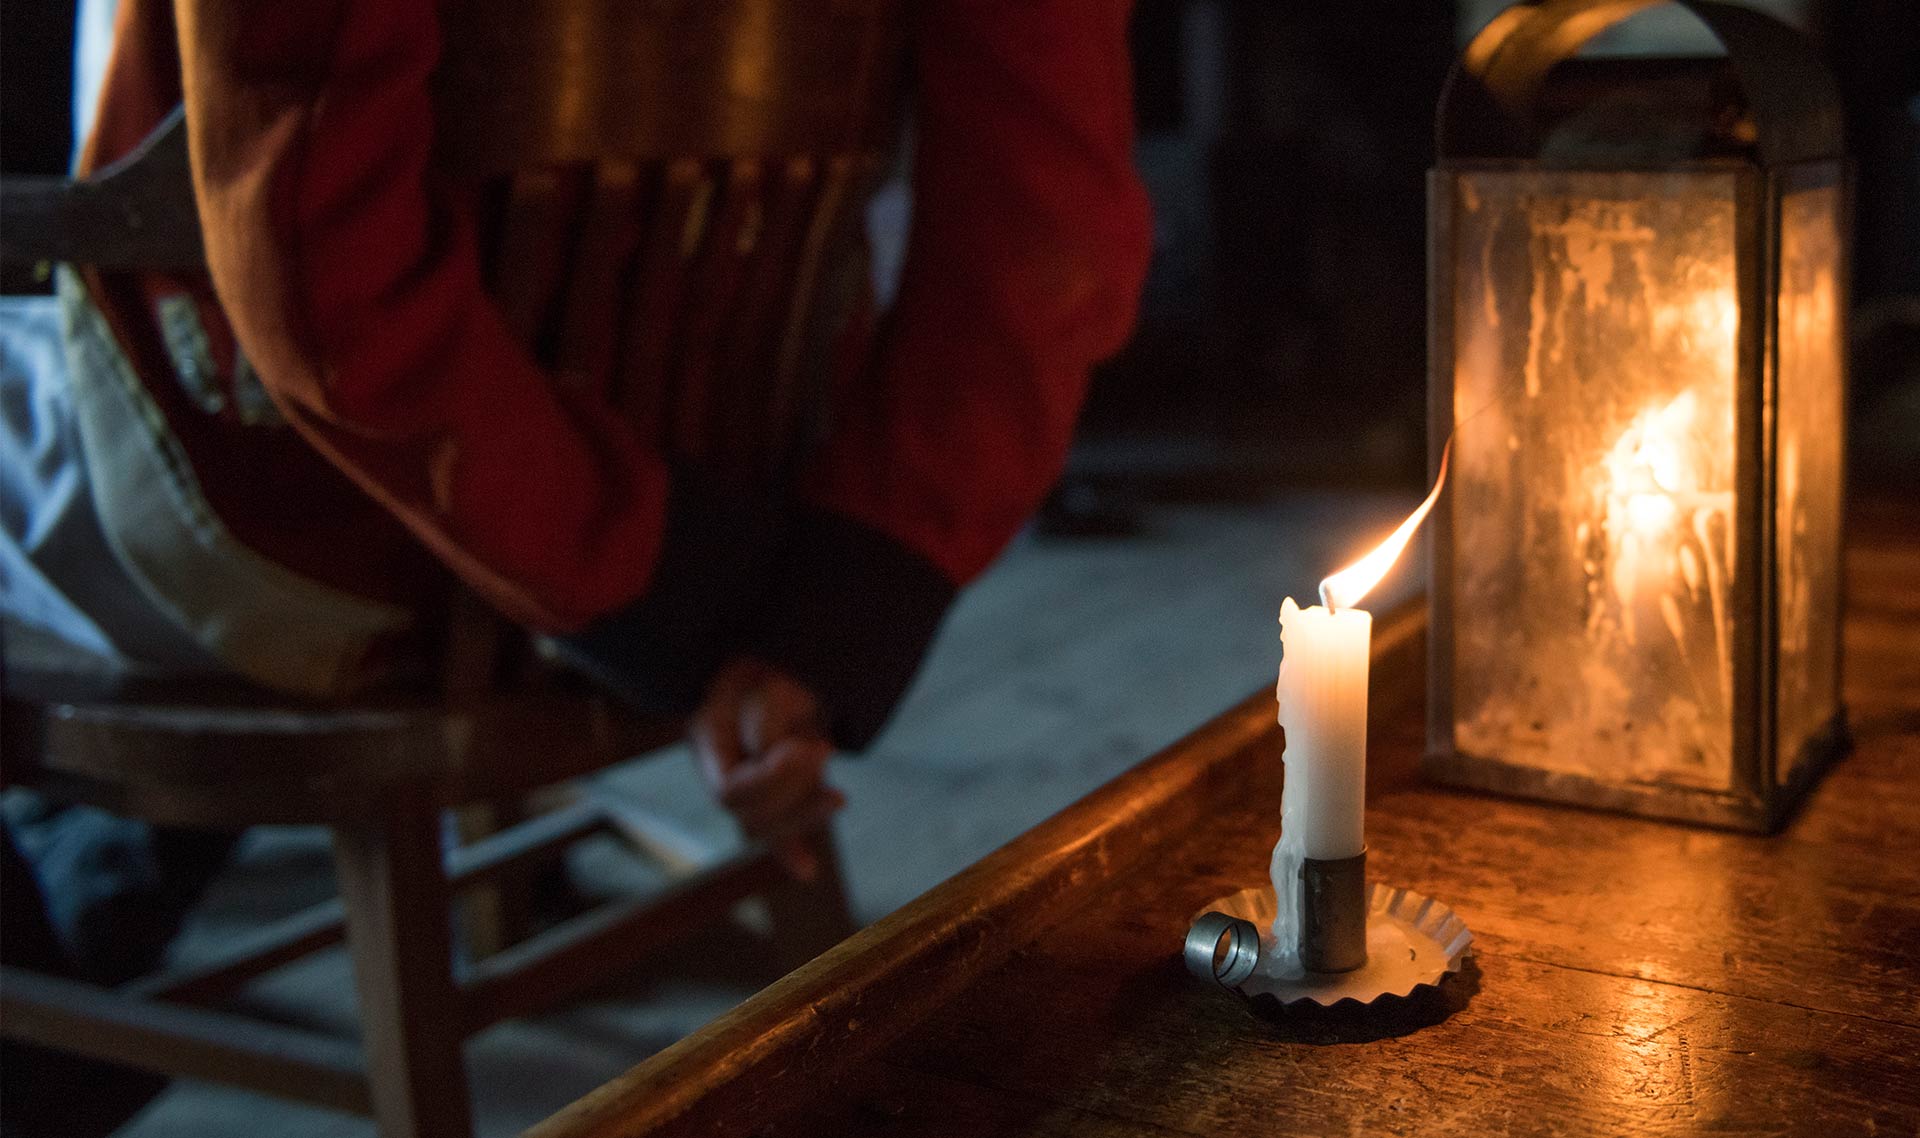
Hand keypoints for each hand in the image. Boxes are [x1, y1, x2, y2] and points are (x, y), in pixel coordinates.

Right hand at [691, 659, 844, 879]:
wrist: (778, 649)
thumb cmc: (772, 655)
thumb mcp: (769, 676)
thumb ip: (767, 716)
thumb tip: (774, 756)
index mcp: (707, 737)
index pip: (731, 792)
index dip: (772, 780)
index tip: (806, 747)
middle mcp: (719, 766)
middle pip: (752, 816)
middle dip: (796, 792)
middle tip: (824, 748)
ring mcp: (743, 780)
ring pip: (768, 827)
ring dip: (806, 814)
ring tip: (836, 793)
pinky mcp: (769, 787)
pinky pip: (774, 828)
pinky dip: (791, 850)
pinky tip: (807, 870)